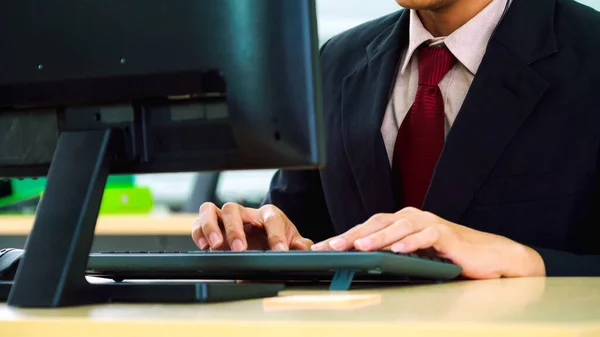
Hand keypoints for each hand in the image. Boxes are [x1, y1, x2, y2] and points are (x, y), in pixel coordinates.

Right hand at [192, 202, 313, 250]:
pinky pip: (198, 223)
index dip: (276, 235)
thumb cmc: (277, 240)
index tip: (279, 250)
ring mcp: (226, 219)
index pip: (271, 219)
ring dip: (212, 226)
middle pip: (234, 209)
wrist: (265, 244)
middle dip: (235, 229)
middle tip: (240, 249)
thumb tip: (303, 248)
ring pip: (211, 210)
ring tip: (217, 245)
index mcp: (268, 215)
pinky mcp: (212, 227)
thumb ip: (300, 245)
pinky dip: (199, 233)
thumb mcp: (293, 243)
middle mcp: (245, 213)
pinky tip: (205, 247)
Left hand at [311, 207, 545, 278]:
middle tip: (331, 246)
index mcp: (402, 221)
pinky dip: (411, 242)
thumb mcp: (415, 255)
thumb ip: (393, 253)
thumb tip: (361, 262)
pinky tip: (398, 250)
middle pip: (377, 223)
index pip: (368, 226)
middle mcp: (413, 217)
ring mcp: (429, 223)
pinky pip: (426, 236)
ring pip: (398, 227)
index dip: (346, 236)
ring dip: (377, 237)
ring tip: (359, 247)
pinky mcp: (446, 233)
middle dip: (353, 235)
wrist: (489, 255)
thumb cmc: (449, 255)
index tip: (323, 247)